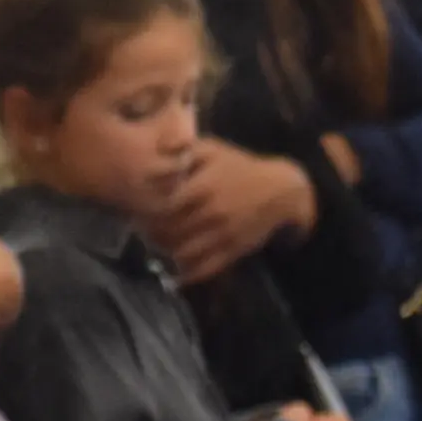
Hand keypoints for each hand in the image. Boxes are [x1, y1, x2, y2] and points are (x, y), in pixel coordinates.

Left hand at [149, 140, 316, 283]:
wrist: (282, 190)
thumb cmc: (242, 167)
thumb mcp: (213, 148)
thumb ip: (182, 147)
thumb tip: (156, 151)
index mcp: (202, 187)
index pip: (162, 207)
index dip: (146, 212)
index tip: (139, 212)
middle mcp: (211, 213)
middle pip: (169, 232)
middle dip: (152, 235)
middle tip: (143, 232)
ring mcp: (223, 234)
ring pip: (184, 253)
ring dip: (167, 254)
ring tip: (158, 248)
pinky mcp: (234, 250)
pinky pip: (207, 268)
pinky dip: (189, 274)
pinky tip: (177, 273)